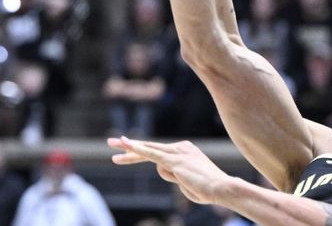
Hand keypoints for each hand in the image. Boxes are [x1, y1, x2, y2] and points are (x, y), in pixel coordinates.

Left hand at [108, 136, 231, 204]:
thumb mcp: (186, 182)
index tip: (125, 152)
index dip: (140, 152)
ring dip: (133, 156)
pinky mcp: (173, 159)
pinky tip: (125, 144)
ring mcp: (177, 152)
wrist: (221, 188)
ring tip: (121, 156)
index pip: (158, 152)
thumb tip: (163, 169)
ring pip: (149, 152)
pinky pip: (151, 153)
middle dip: (129, 147)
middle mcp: (181, 147)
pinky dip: (138, 149)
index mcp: (185, 150)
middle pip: (150, 148)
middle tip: (110, 143)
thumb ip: (173, 174)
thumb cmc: (207, 189)